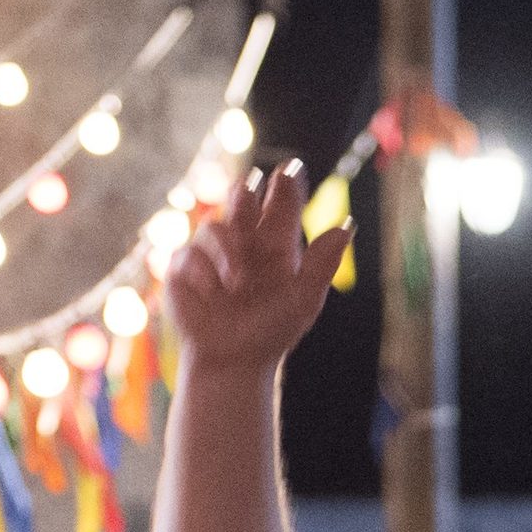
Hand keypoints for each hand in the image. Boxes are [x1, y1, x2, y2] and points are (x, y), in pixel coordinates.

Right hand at [168, 161, 349, 373]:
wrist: (234, 361)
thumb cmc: (271, 331)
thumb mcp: (304, 300)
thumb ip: (321, 264)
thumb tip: (346, 227)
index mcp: (275, 243)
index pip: (280, 204)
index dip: (285, 185)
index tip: (288, 170)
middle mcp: (244, 241)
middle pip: (242, 198)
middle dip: (244, 193)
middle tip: (251, 189)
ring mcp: (212, 252)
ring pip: (215, 225)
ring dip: (228, 248)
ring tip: (238, 280)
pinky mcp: (185, 268)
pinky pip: (190, 253)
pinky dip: (204, 271)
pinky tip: (215, 290)